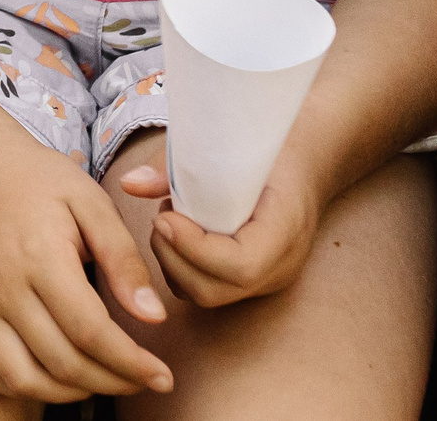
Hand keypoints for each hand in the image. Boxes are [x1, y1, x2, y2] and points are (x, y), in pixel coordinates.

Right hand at [0, 142, 174, 402]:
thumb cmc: (40, 181)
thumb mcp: (92, 204)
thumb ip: (124, 259)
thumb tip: (153, 316)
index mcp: (39, 256)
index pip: (90, 331)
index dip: (131, 364)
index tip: (162, 376)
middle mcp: (1, 286)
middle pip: (62, 362)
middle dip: (113, 382)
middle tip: (142, 380)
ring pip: (22, 378)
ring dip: (69, 394)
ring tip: (101, 381)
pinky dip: (23, 387)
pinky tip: (53, 378)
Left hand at [118, 151, 321, 306]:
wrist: (306, 160)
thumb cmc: (266, 146)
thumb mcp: (229, 142)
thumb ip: (177, 164)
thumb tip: (130, 184)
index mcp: (287, 227)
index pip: (241, 265)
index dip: (194, 248)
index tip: (164, 215)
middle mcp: (281, 264)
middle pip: (215, 289)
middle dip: (172, 257)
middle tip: (161, 216)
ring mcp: (268, 278)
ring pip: (206, 294)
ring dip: (172, 262)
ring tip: (170, 220)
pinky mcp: (252, 281)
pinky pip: (208, 288)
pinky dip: (180, 267)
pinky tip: (179, 233)